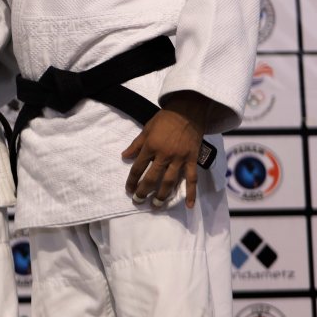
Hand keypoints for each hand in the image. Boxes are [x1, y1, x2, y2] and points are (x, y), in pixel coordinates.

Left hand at [122, 91, 210, 208]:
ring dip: (162, 195)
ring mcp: (180, 158)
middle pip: (152, 178)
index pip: (138, 167)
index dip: (132, 180)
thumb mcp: (146, 129)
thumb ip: (136, 144)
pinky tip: (190, 205)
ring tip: (156, 205)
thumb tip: (124, 156)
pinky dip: (191, 193)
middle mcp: (164, 155)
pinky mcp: (192, 160)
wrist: (188, 111)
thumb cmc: (165, 119)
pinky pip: (192, 179)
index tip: (129, 189)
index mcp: (151, 146)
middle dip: (144, 191)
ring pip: (170, 181)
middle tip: (138, 201)